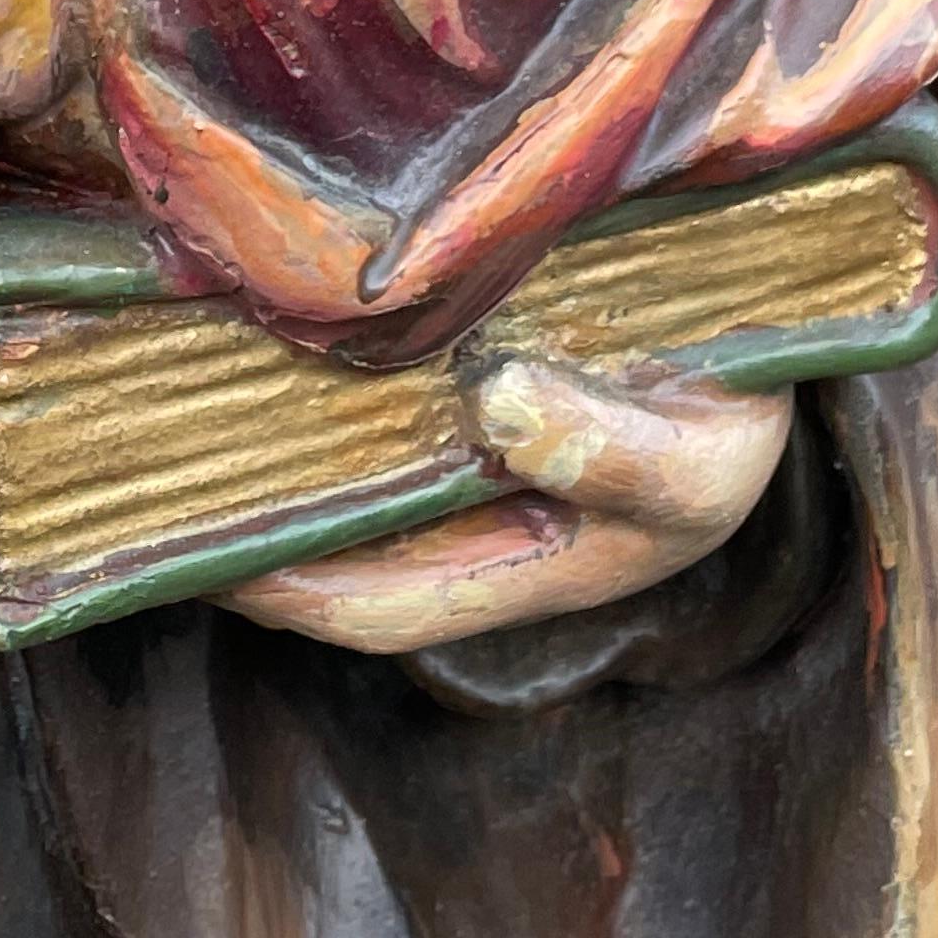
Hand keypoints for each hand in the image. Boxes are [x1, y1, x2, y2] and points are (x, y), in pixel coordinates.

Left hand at [220, 360, 793, 656]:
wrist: (781, 330)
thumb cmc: (740, 419)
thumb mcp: (700, 458)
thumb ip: (609, 451)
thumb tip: (494, 405)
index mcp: (531, 566)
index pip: (380, 607)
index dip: (290, 589)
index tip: (206, 554)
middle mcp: (487, 524)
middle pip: (348, 546)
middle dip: (260, 524)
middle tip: (156, 482)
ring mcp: (475, 458)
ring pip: (353, 476)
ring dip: (279, 453)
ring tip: (185, 410)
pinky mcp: (473, 386)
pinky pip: (376, 404)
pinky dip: (321, 387)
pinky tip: (266, 338)